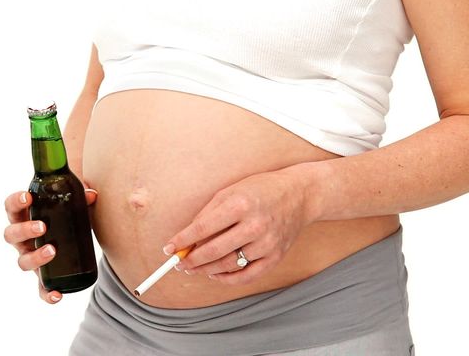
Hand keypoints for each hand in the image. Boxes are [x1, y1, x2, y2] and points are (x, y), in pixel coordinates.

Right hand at [3, 185, 97, 302]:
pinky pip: (40, 287)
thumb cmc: (64, 213)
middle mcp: (22, 238)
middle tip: (42, 227)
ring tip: (52, 251)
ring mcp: (30, 257)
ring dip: (35, 257)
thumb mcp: (73, 203)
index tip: (27, 197)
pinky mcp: (42, 275)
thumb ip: (81, 197)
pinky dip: (46, 293)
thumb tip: (92, 195)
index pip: (11, 207)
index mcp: (24, 216)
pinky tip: (57, 295)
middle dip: (24, 230)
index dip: (15, 202)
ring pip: (22, 261)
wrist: (69, 233)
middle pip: (11, 235)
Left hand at [163, 168, 315, 284]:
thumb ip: (208, 214)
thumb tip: (186, 238)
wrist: (300, 195)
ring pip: (228, 265)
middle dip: (191, 260)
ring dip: (206, 269)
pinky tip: (215, 274)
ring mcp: (267, 243)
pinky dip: (228, 278)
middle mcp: (254, 225)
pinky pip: (247, 275)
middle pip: (213, 250)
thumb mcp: (230, 191)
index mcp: (239, 204)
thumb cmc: (260, 190)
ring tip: (194, 268)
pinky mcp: (276, 256)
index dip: (182, 241)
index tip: (168, 249)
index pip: (202, 229)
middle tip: (178, 263)